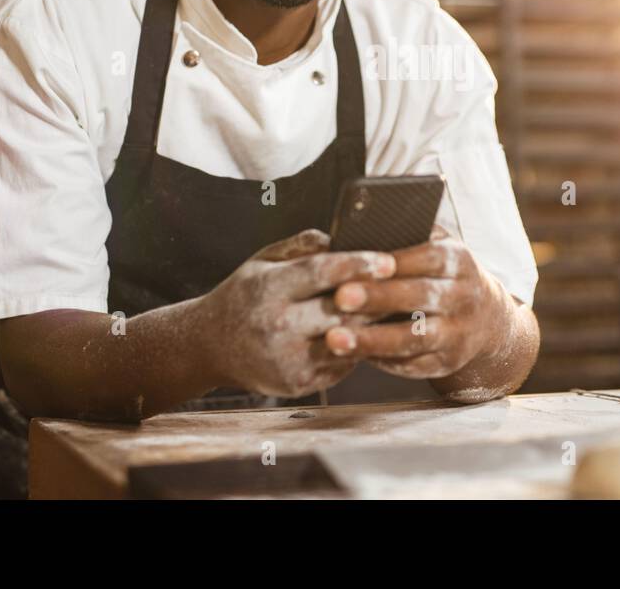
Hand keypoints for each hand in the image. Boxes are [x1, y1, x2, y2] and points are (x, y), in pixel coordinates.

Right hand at [205, 228, 395, 397]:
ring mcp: (288, 359)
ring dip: (376, 325)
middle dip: (377, 296)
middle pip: (341, 309)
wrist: (210, 346)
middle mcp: (277, 326)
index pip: (321, 272)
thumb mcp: (263, 260)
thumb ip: (301, 245)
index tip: (388, 260)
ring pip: (348, 339)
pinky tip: (376, 334)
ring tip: (400, 308)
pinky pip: (342, 364)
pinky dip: (361, 347)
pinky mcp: (298, 384)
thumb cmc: (246, 294)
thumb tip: (342, 234)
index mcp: (269, 289)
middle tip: (409, 284)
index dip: (358, 265)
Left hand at [323, 226, 509, 379]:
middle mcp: (464, 296)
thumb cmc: (441, 274)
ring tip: (334, 338)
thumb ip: (407, 237)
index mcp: (458, 260)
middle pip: (420, 296)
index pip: (428, 257)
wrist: (485, 319)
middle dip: (378, 297)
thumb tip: (358, 227)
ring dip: (373, 339)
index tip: (359, 263)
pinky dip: (381, 360)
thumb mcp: (436, 247)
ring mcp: (459, 333)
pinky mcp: (448, 362)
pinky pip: (413, 364)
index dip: (395, 261)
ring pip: (415, 337)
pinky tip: (352, 355)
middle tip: (339, 297)